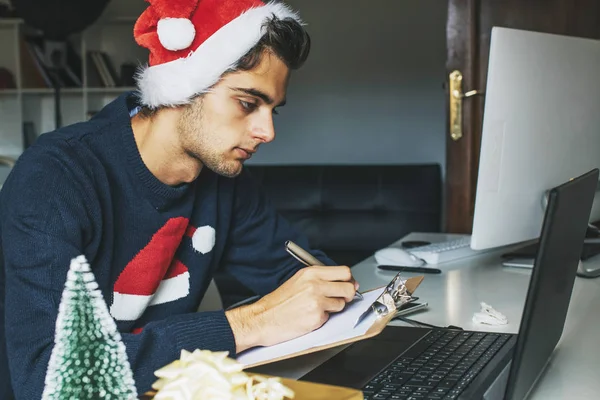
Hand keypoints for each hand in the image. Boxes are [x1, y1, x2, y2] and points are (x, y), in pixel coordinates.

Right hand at [225, 266, 358, 352]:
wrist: (263, 318)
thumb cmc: (278, 302)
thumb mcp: (298, 281)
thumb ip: (320, 279)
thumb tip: (344, 281)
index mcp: (311, 273)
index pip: (344, 271)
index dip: (349, 280)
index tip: (347, 284)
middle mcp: (315, 285)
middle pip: (349, 287)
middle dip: (348, 294)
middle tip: (340, 298)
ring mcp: (317, 301)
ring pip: (341, 304)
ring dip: (334, 308)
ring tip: (317, 308)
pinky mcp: (316, 317)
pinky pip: (330, 317)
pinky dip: (323, 319)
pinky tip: (310, 317)